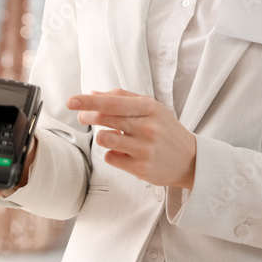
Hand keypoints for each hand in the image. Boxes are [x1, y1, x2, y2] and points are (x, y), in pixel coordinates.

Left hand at [69, 89, 195, 189]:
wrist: (190, 159)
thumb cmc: (166, 130)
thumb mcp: (151, 107)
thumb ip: (123, 97)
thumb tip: (93, 93)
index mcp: (149, 108)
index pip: (113, 101)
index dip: (89, 101)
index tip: (71, 101)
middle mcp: (147, 127)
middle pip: (105, 118)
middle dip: (87, 116)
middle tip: (82, 116)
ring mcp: (144, 149)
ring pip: (105, 139)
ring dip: (103, 137)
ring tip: (113, 136)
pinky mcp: (141, 168)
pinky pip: (111, 158)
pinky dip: (113, 154)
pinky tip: (125, 153)